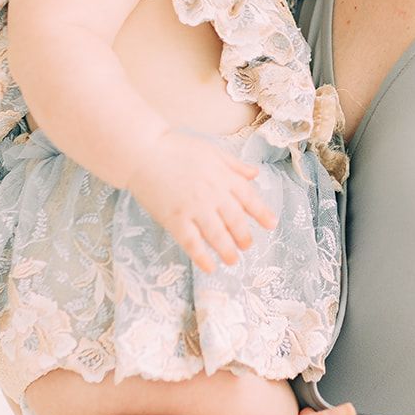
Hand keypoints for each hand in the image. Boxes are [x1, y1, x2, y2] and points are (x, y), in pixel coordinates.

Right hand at [128, 128, 276, 272]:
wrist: (142, 151)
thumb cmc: (175, 147)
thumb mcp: (211, 150)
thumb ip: (233, 165)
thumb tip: (255, 174)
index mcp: (222, 176)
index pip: (249, 198)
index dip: (262, 213)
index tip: (272, 224)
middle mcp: (212, 194)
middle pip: (235, 221)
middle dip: (244, 236)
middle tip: (247, 246)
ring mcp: (194, 208)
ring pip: (217, 235)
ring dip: (227, 250)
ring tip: (232, 260)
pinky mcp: (175, 219)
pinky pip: (192, 243)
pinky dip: (202, 257)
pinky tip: (209, 267)